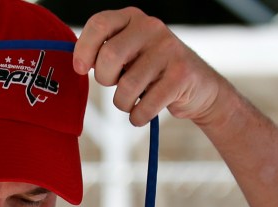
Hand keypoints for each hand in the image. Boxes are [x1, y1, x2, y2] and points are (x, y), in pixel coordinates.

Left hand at [73, 7, 225, 126]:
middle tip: (116, 85)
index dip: (84, 49)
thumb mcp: (127, 55)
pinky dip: (138, 117)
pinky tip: (143, 113)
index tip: (81, 69)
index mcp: (132, 19)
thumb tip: (78, 64)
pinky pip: (145, 106)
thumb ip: (103, 53)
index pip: (99, 24)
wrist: (199, 88)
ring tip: (132, 101)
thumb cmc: (151, 73)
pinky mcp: (181, 75)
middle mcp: (152, 27)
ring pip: (127, 87)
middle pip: (110, 56)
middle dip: (105, 80)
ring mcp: (169, 49)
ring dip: (124, 103)